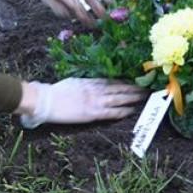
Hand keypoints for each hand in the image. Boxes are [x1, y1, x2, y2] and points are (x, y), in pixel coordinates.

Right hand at [18, 78, 148, 128]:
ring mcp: (95, 100)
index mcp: (89, 81)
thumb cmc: (55, 92)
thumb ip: (85, 83)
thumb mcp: (73, 82)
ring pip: (119, 98)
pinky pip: (111, 111)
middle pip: (119, 87)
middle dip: (134, 87)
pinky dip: (122, 111)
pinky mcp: (92, 112)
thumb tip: (93, 85)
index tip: (136, 80)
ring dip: (133, 97)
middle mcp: (95, 89)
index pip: (112, 80)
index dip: (125, 81)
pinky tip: (131, 111)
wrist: (45, 100)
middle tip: (147, 86)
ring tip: (144, 97)